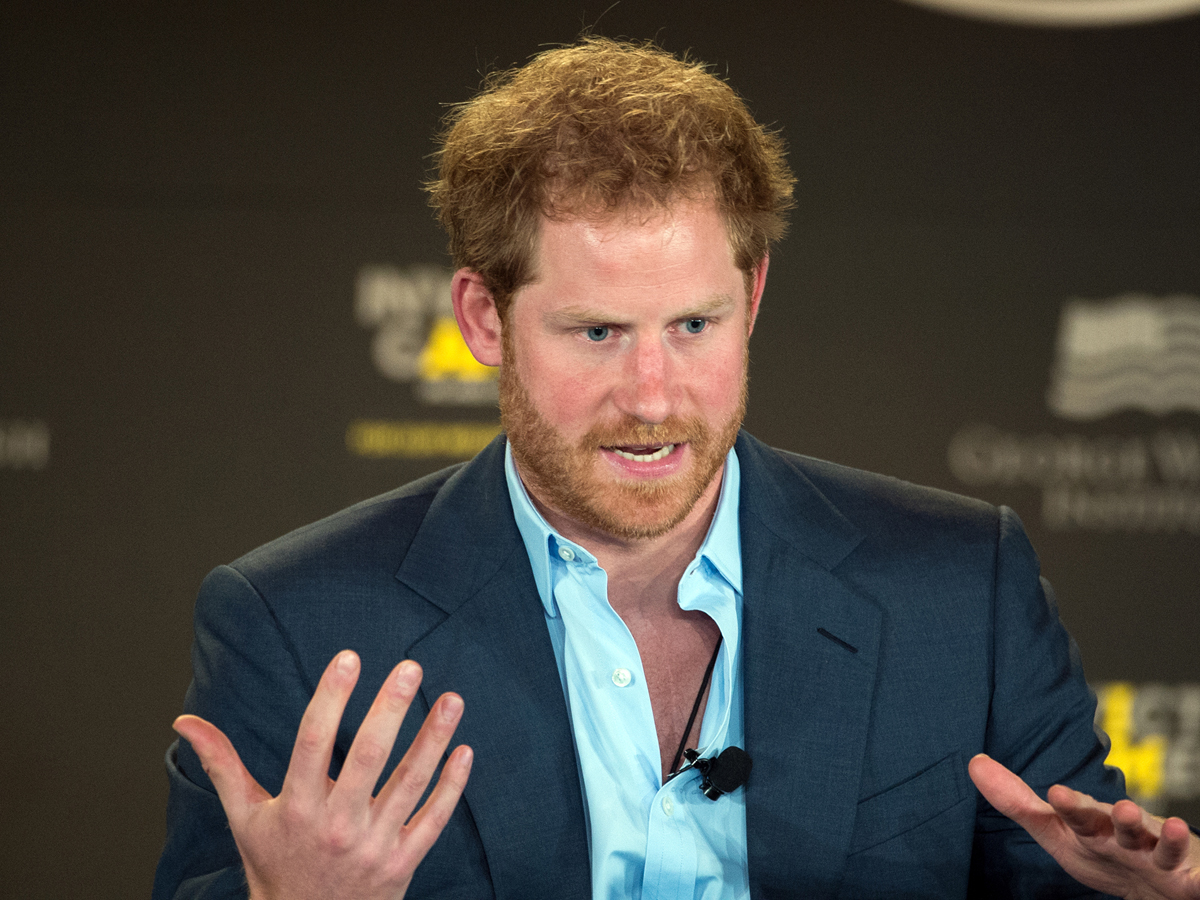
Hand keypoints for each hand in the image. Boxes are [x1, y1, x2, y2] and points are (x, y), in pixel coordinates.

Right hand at [174, 650, 472, 899]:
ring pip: (409, 784)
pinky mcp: (402, 864)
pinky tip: (464, 750)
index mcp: (296, 807)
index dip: (331, 697)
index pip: (312, 742)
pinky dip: (452, 786)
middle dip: (391, 709)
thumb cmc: (275, 865)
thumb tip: (186, 723)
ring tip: (452, 699)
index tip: (349, 657)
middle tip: (410, 667)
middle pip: (368, 757)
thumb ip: (223, 765)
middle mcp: (336, 825)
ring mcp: (373, 846)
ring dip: (433, 739)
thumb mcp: (245, 817)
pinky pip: (433, 820)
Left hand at [970, 753, 1199, 899]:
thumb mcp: (1056, 831)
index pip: (1078, 815)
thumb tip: (974, 762)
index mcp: (1095, 825)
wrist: (1150, 881)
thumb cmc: (1099, 848)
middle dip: (1126, 818)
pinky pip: (1199, 880)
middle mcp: (1129, 835)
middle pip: (1127, 827)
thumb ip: (1018, 802)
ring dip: (1170, 838)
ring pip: (1165, 847)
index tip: (1056, 793)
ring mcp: (1159, 856)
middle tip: (1121, 810)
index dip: (1070, 806)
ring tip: (1174, 827)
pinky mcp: (1187, 880)